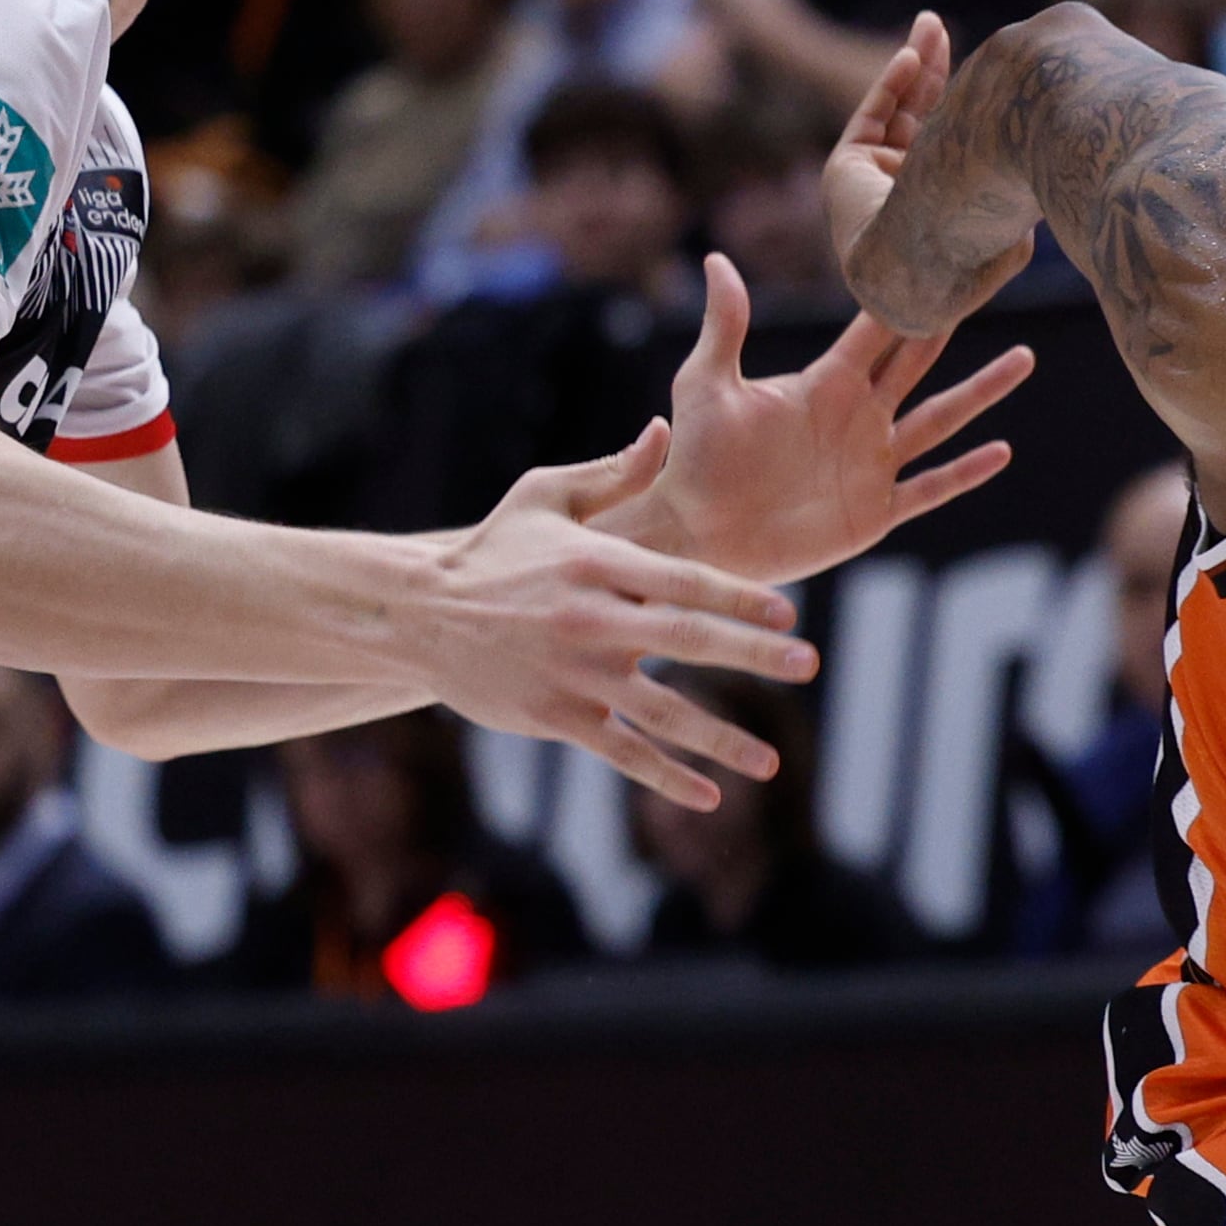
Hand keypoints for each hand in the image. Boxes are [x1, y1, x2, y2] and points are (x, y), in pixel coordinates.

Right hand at [418, 422, 821, 807]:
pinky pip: (622, 752)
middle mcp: (592, 620)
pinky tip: (709, 796)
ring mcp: (575, 674)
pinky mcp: (556, 716)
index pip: (685, 580)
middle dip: (752, 653)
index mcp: (598, 563)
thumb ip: (614, 472)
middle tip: (808, 664)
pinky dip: (666, 776)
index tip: (791, 612)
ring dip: (720, 739)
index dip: (740, 595)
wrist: (417, 613)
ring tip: (769, 764)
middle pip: (687, 639)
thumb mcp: (545, 494)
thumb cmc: (492, 549)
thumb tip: (666, 429)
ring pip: (661, 712)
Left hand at [629, 252, 1033, 583]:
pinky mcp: (875, 511)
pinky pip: (930, 488)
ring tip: (1022, 361)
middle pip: (920, 365)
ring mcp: (871, 463)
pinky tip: (1001, 452)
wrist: (699, 532)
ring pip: (940, 420)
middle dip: (956, 330)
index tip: (946, 263)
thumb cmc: (696, 457)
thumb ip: (725, 326)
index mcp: (825, 384)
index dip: (911, 300)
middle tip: (991, 291)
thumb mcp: (706, 384)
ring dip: (981, 392)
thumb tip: (717, 259)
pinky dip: (966, 472)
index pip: (879, 334)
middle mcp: (857, 417)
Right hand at [826, 10, 1031, 306]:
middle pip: (921, 114)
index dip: (965, 98)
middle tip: (944, 27)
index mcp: (943, 204)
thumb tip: (1034, 165)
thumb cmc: (969, 257)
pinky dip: (890, 85)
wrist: (917, 279)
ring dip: (913, 65)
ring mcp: (873, 181)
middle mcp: (906, 190)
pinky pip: (871, 117)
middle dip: (934, 69)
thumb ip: (1018, 198)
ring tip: (930, 23)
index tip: (988, 63)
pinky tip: (911, 56)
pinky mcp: (844, 171)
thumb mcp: (1012, 228)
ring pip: (895, 109)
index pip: (951, 138)